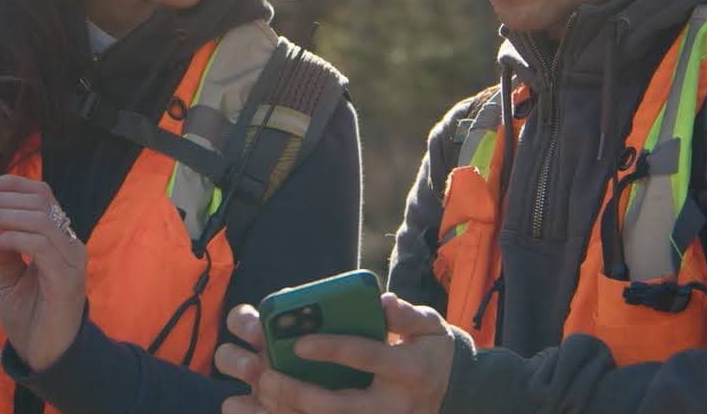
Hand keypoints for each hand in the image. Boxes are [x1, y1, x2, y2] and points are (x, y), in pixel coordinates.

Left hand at [0, 175, 86, 370]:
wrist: (46, 357)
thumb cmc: (30, 319)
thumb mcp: (11, 280)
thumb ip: (6, 253)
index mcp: (58, 240)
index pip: (42, 195)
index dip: (13, 185)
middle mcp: (69, 244)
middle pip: (39, 200)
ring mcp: (70, 259)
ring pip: (39, 218)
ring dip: (1, 215)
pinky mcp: (66, 278)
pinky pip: (39, 245)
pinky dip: (11, 238)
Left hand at [214, 294, 455, 413]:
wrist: (456, 397)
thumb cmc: (433, 354)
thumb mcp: (431, 328)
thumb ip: (407, 314)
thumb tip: (383, 303)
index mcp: (407, 369)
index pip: (366, 357)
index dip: (333, 350)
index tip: (298, 343)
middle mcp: (390, 404)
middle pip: (338, 405)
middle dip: (297, 392)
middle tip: (264, 374)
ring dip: (284, 413)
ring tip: (250, 396)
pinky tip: (257, 413)